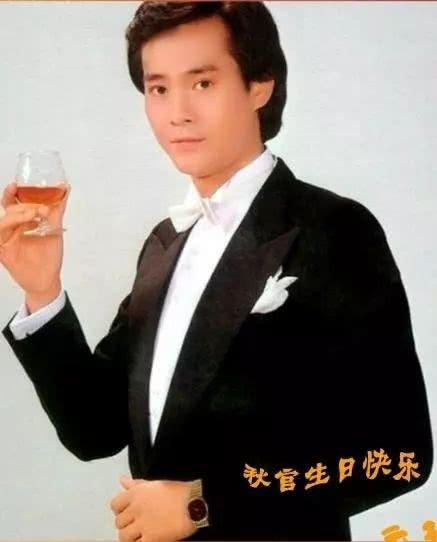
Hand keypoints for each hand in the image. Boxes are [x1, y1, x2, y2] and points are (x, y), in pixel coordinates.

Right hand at [0, 181, 69, 309]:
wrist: (48, 279)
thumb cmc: (49, 256)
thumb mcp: (55, 228)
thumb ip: (57, 209)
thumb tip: (66, 189)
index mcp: (21, 222)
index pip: (12, 204)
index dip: (11, 194)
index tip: (16, 185)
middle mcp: (12, 229)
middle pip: (9, 210)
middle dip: (23, 206)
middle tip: (41, 209)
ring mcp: (7, 240)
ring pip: (4, 222)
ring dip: (18, 216)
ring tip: (34, 215)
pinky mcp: (3, 252)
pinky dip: (7, 228)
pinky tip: (24, 228)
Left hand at [110, 475, 196, 541]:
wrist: (194, 504)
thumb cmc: (179, 493)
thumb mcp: (155, 484)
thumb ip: (136, 484)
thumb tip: (123, 481)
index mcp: (136, 493)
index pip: (115, 505)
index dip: (121, 511)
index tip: (127, 513)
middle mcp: (136, 508)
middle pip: (119, 522)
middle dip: (127, 524)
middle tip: (137, 525)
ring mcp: (142, 524)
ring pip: (123, 536)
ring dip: (131, 536)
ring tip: (140, 534)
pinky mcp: (151, 538)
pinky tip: (147, 538)